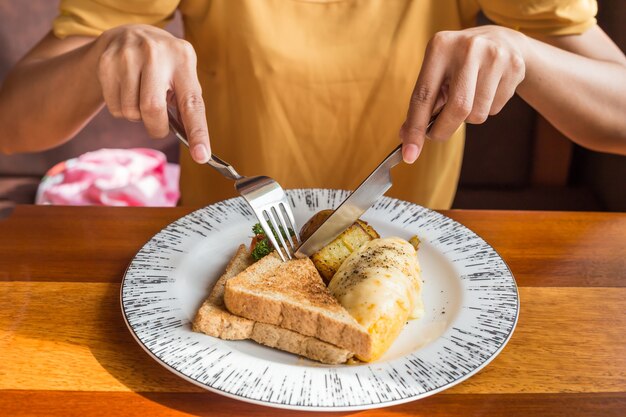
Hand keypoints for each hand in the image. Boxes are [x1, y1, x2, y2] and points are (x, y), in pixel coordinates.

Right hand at [95, 25, 209, 162]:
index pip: (192, 104)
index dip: (198, 133)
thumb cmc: (164, 67)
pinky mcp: (107, 62)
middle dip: (156, 127)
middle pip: (153, 109)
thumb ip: (187, 105)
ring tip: (141, 98)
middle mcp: (156, 53)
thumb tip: (194, 146)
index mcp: (183, 59)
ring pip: (130, 111)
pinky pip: (114, 107)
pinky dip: (122, 110)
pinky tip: (126, 91)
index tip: (202, 156)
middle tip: (158, 126)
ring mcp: (128, 55)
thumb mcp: (182, 76)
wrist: (129, 34)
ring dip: (137, 116)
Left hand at [400, 25, 526, 162]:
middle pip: (458, 108)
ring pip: (477, 114)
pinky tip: (488, 89)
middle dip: (444, 130)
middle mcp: (468, 48)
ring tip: (469, 96)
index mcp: (440, 47)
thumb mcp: (436, 72)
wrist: (501, 39)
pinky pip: (494, 109)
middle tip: (438, 133)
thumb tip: (407, 137)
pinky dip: (486, 108)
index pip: (424, 95)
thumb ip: (422, 103)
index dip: (416, 128)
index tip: (409, 155)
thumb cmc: (458, 64)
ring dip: (468, 117)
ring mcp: (495, 56)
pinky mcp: (515, 67)